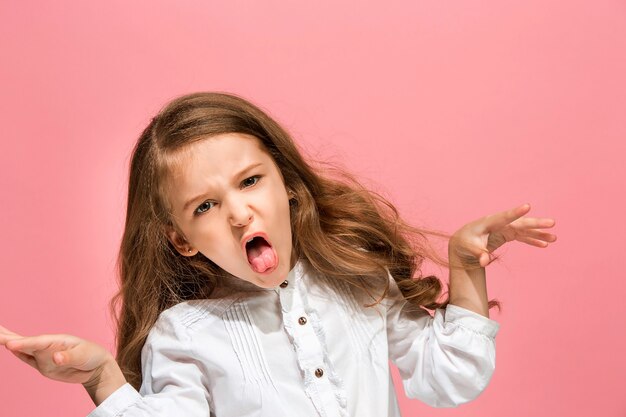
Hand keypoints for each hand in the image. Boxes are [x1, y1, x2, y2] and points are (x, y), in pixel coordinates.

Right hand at [0, 324, 116, 386]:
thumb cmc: (92, 356)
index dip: (24, 343)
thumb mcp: (84, 356)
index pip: (37, 342)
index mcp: (57, 341)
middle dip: (8, 336)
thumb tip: (55, 358)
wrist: (96, 367)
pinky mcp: (43, 365)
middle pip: (24, 340)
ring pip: (22, 348)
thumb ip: (69, 357)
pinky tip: (8, 347)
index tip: (9, 344)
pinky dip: (17, 352)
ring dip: (8, 342)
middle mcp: (47, 347)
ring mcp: (43, 356)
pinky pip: (27, 358)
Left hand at [449, 203, 556, 267]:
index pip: (504, 217)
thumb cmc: (464, 242)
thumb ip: (478, 253)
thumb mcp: (469, 248)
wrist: (462, 242)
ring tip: (554, 238)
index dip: (515, 212)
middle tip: (552, 223)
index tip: (528, 206)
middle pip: (520, 222)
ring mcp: (504, 228)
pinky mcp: (507, 234)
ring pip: (524, 230)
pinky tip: (544, 244)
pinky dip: (533, 240)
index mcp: (489, 222)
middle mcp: (499, 223)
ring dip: (539, 233)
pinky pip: (522, 236)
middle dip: (536, 223)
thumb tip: (484, 262)